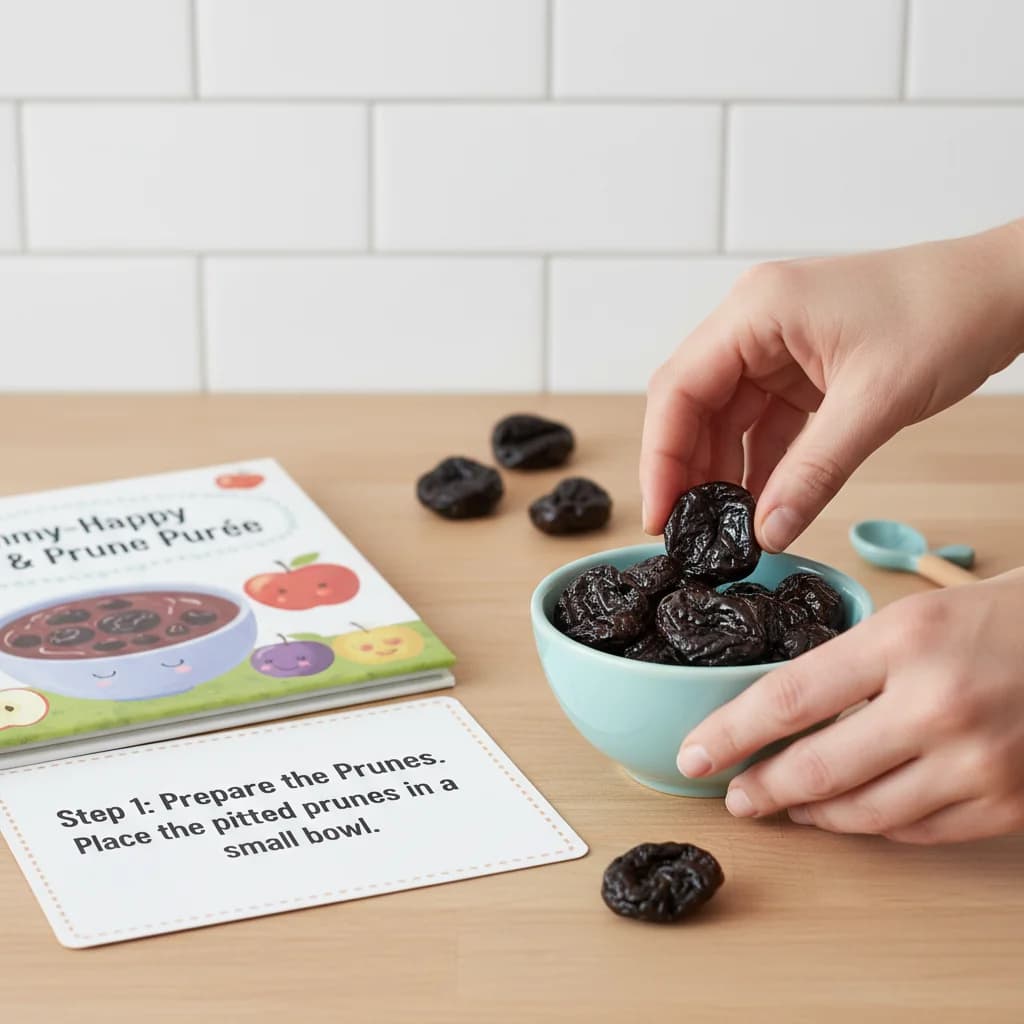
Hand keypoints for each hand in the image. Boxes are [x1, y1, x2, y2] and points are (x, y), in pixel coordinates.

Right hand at [640, 220, 1023, 549]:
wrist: (1004, 289)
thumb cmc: (949, 313)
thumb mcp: (876, 402)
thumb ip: (813, 473)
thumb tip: (768, 532)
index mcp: (756, 309)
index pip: (679, 388)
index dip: (662, 457)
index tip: (662, 514)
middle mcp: (754, 322)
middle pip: (692, 404)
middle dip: (687, 469)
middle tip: (689, 532)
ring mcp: (775, 344)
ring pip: (724, 417)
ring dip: (722, 471)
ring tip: (723, 527)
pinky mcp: (799, 367)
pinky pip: (762, 422)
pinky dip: (758, 463)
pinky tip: (759, 503)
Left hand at [676, 570, 1023, 843]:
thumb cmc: (997, 619)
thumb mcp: (912, 617)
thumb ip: (849, 665)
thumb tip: (781, 713)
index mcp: (904, 641)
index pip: (788, 698)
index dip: (730, 735)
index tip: (694, 755)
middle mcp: (938, 705)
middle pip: (819, 768)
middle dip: (763, 789)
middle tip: (737, 797)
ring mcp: (977, 762)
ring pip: (865, 813)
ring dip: (814, 814)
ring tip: (788, 806)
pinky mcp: (1008, 804)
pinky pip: (917, 832)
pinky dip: (874, 825)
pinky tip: (852, 812)